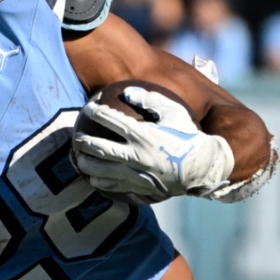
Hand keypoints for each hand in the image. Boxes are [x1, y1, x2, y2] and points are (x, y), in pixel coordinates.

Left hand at [71, 85, 233, 201]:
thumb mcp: (175, 112)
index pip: (110, 120)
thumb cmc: (189, 135)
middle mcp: (135, 155)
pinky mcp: (138, 187)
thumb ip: (151, 99)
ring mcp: (135, 174)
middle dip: (83, 142)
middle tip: (77, 137)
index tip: (89, 107)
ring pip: (100, 171)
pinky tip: (93, 177)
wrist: (202, 167)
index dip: (95, 112)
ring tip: (79, 158)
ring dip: (85, 164)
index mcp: (142, 134)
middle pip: (98, 148)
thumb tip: (127, 92)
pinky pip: (111, 186)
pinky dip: (98, 181)